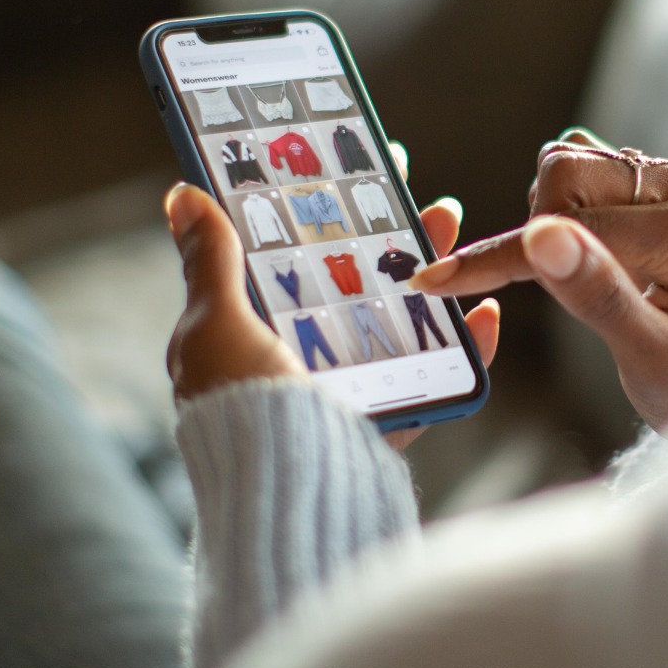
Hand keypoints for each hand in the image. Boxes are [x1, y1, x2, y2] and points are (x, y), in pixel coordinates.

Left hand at [164, 156, 500, 450]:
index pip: (290, 255)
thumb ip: (212, 263)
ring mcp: (347, 390)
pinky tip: (484, 313)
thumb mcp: (215, 327)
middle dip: (389, 233)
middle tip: (417, 193)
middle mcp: (298, 360)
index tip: (354, 169)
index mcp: (250, 333)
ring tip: (450, 224)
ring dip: (430, 269)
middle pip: (354, 281)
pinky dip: (465, 347)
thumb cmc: (240, 410)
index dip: (321, 210)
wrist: (287, 498)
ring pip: (398, 317)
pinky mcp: (388, 422)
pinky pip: (436, 378)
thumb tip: (183, 194)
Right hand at [412, 130, 667, 429]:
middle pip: (567, 173)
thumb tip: (542, 238)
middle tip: (560, 291)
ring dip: (548, 221)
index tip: (438, 280)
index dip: (504, 259)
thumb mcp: (650, 358)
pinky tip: (582, 257)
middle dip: (538, 234)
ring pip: (565, 164)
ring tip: (582, 279)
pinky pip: (576, 168)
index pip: (577, 228)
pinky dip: (556, 212)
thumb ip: (599, 298)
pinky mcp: (654, 179)